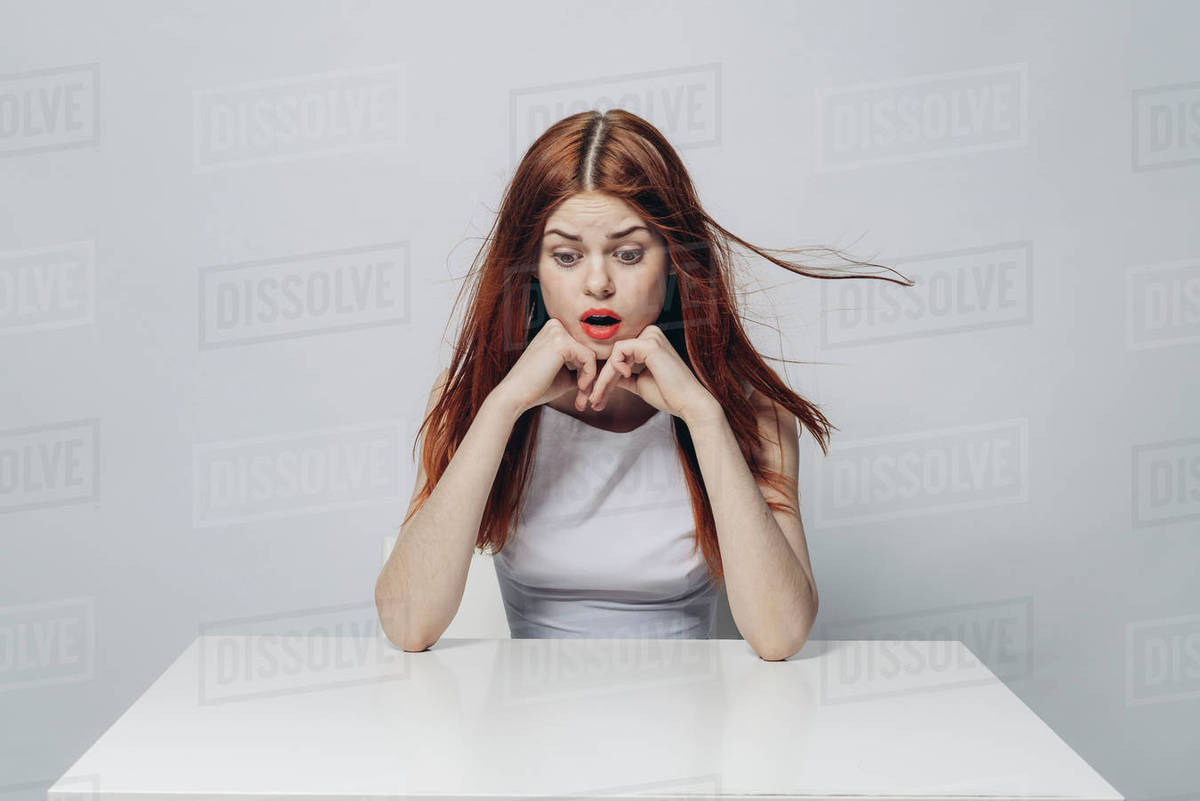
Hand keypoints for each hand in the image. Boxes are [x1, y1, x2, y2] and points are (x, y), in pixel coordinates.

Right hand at [493, 318, 598, 416]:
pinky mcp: (562, 342)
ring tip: (581, 395)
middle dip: (590, 374)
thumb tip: (605, 368)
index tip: (583, 390)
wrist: (515, 395)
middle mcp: (556, 325)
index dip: (588, 369)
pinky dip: (588, 376)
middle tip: (584, 396)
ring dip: (590, 378)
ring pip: (591, 354)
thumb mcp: (565, 374)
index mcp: (554, 329)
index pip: (583, 346)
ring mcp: (557, 331)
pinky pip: (589, 358)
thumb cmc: (537, 387)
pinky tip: (579, 387)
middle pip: (589, 349)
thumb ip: (582, 368)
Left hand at [587, 324, 716, 421]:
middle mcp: (650, 333)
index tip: (597, 398)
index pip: (619, 355)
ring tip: (599, 397)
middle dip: (601, 379)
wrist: (689, 403)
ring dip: (604, 378)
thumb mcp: (639, 383)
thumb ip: (623, 376)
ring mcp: (651, 336)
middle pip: (614, 354)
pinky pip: (619, 353)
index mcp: (649, 341)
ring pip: (613, 354)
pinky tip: (624, 379)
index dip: (605, 377)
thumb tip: (605, 376)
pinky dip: (614, 369)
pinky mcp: (649, 344)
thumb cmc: (669, 395)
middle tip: (593, 401)